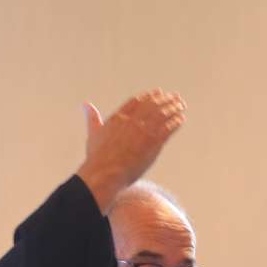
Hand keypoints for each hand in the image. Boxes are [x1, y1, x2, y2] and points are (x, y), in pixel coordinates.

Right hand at [76, 90, 186, 213]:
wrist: (105, 173)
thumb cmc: (97, 158)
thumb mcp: (93, 133)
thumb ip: (92, 118)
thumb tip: (86, 104)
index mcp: (119, 117)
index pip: (137, 102)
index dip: (148, 97)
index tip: (156, 92)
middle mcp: (133, 121)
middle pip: (152, 105)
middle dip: (164, 99)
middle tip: (173, 96)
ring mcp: (144, 131)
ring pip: (163, 114)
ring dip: (173, 108)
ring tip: (181, 104)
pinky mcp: (153, 142)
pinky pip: (168, 128)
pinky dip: (175, 122)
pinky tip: (181, 118)